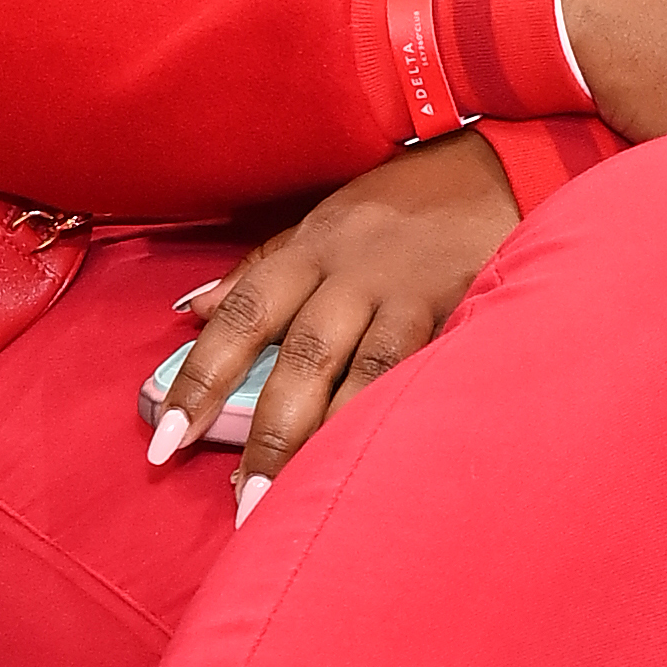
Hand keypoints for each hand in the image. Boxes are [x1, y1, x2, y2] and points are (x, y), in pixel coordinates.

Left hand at [150, 135, 517, 502]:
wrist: (498, 167)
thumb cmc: (404, 200)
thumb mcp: (322, 219)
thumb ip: (260, 268)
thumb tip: (194, 310)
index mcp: (310, 250)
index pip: (241, 317)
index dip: (201, 378)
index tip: (169, 437)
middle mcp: (354, 272)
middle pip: (301, 358)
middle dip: (267, 434)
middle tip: (241, 498)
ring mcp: (410, 294)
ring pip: (363, 373)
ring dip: (330, 440)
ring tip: (302, 499)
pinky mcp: (461, 310)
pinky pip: (422, 371)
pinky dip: (396, 413)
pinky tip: (380, 459)